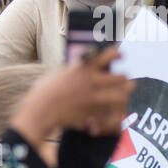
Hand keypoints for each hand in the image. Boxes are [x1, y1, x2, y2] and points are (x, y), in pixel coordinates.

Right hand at [13, 47, 133, 140]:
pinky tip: (112, 112)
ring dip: (123, 95)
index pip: (107, 55)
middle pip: (120, 77)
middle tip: (126, 81)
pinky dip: (113, 113)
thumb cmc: (44, 92)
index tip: (121, 55)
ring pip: (121, 95)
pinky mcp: (93, 112)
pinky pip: (111, 111)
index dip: (116, 54)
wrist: (41, 110)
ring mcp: (94, 97)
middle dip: (124, 80)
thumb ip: (72, 70)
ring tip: (123, 96)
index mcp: (83, 68)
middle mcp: (92, 80)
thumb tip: (76, 68)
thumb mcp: (58, 74)